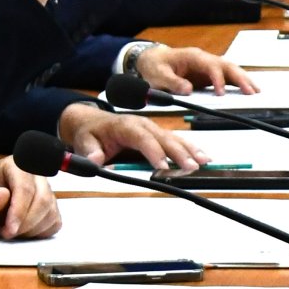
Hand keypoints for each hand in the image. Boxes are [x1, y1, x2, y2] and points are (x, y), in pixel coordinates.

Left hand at [0, 158, 60, 238]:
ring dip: (30, 229)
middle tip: (7, 233)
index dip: (19, 212)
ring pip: (50, 213)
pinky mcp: (52, 205)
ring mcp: (48, 190)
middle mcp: (38, 176)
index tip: (9, 230)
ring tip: (8, 228)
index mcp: (18, 166)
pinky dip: (40, 232)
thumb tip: (1, 196)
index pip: (25, 189)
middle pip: (43, 201)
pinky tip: (23, 231)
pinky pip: (54, 222)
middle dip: (25, 224)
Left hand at [59, 101, 210, 169]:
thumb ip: (89, 151)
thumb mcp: (84, 141)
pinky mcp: (157, 133)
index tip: (163, 165)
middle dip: (179, 152)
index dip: (154, 151)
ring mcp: (152, 128)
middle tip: (191, 166)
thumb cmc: (90, 132)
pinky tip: (202, 155)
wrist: (91, 121)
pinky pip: (175, 139)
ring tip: (204, 161)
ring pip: (174, 138)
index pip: (142, 138)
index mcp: (126, 126)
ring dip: (189, 149)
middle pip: (164, 138)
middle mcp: (143, 125)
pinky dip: (189, 147)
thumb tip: (95, 159)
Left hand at [137, 44, 258, 95]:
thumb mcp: (158, 75)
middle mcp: (204, 59)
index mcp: (193, 57)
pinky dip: (237, 83)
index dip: (218, 79)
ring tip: (255, 92)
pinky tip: (247, 90)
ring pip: (230, 69)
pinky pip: (227, 76)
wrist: (152, 59)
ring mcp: (208, 65)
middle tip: (251, 92)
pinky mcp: (208, 73)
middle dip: (240, 78)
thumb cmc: (155, 65)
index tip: (221, 93)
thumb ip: (172, 83)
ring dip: (243, 79)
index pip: (211, 66)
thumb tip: (188, 90)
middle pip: (227, 66)